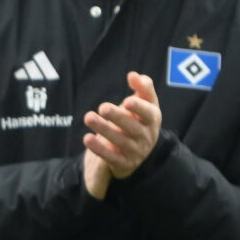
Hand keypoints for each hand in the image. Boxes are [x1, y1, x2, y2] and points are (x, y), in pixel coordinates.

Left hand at [82, 71, 160, 198]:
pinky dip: (99, 149)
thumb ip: (142, 88)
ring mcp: (136, 152)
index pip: (149, 114)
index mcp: (153, 120)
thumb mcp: (144, 104)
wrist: (137, 152)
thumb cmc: (138, 120)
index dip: (140, 108)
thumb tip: (133, 75)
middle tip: (103, 107)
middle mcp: (147, 137)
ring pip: (120, 141)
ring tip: (88, 117)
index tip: (128, 100)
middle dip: (118, 117)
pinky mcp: (123, 164)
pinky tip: (87, 138)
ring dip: (104, 129)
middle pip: (133, 127)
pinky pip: (111, 157)